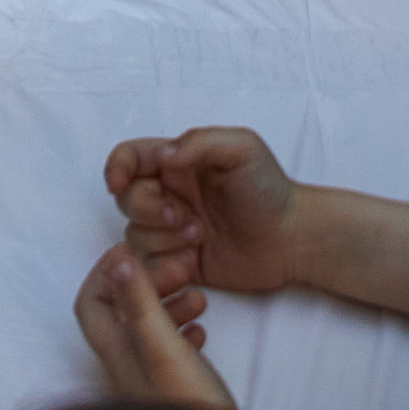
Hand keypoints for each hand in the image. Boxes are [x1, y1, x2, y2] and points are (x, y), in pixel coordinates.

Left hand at [73, 245, 235, 409]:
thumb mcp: (164, 347)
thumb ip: (140, 303)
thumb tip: (118, 261)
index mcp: (116, 353)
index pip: (91, 302)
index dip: (108, 272)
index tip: (138, 254)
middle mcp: (126, 367)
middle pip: (122, 311)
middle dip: (149, 283)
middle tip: (181, 270)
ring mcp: (149, 382)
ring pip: (149, 329)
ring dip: (169, 304)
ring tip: (199, 297)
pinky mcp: (173, 394)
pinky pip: (169, 351)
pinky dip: (182, 331)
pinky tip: (202, 331)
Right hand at [105, 124, 310, 302]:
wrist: (292, 239)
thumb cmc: (269, 188)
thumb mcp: (241, 148)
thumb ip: (198, 143)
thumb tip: (161, 157)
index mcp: (178, 162)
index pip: (129, 158)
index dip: (116, 168)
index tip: (117, 183)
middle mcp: (170, 194)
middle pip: (127, 199)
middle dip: (147, 209)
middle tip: (182, 216)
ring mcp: (172, 231)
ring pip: (135, 234)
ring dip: (160, 238)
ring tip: (198, 236)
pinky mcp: (180, 262)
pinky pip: (151, 266)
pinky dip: (164, 264)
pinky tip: (192, 261)